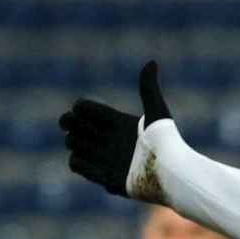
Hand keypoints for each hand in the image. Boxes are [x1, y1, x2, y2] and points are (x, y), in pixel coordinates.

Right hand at [58, 60, 170, 197]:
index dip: (80, 107)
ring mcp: (107, 158)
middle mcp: (111, 140)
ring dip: (72, 142)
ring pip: (74, 145)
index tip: (81, 109)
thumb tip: (152, 62)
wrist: (170, 172)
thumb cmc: (166, 141)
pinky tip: (86, 160)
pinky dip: (76, 161)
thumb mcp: (157, 112)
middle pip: (75, 127)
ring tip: (82, 143)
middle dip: (69, 123)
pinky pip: (77, 166)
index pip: (86, 109)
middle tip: (72, 125)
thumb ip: (149, 88)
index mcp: (120, 122)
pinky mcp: (105, 176)